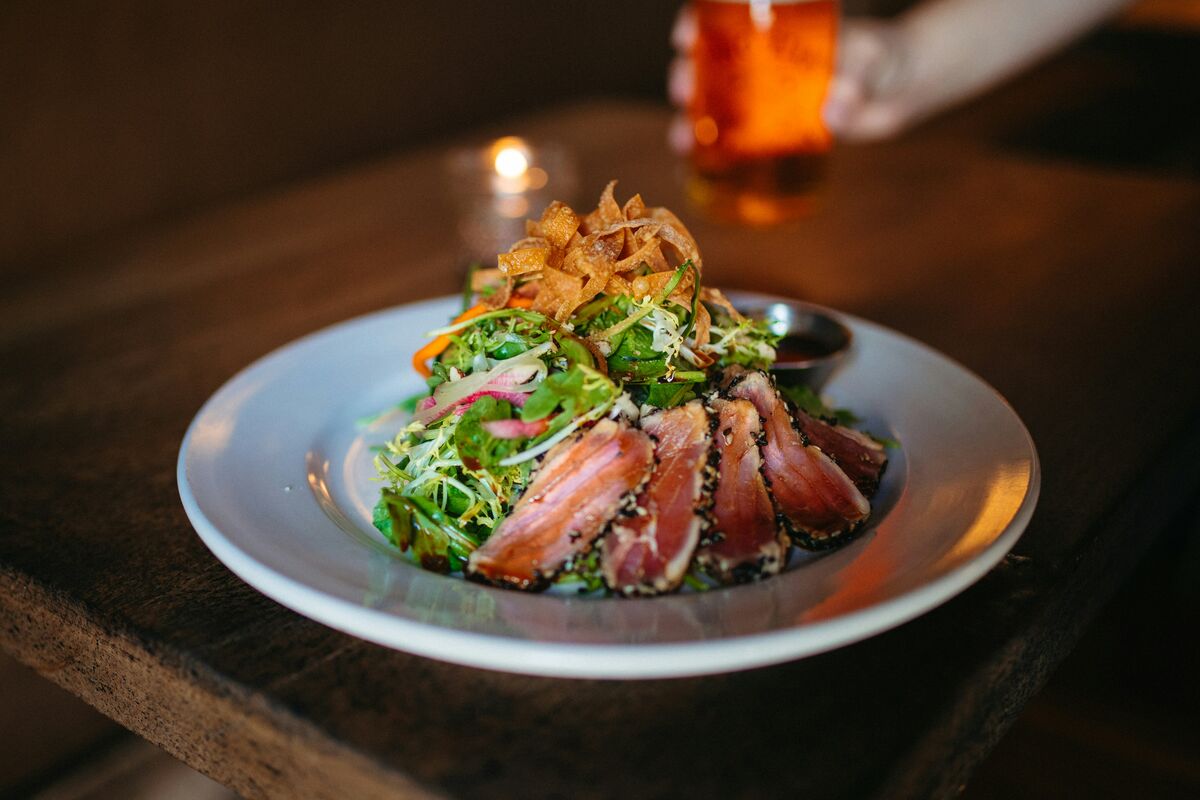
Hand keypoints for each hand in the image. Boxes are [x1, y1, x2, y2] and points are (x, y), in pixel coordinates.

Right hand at [668, 7, 917, 149]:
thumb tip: (837, 108)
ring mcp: (768, 97)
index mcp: (781, 29)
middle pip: (711, 64)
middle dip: (686, 75)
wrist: (901, 91)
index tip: (684, 37)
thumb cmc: (887, 58)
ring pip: (717, 105)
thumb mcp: (876, 59)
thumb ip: (860, 77)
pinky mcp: (777, 131)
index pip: (730, 20)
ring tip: (683, 139)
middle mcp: (765, 61)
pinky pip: (740, 140)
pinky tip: (698, 167)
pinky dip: (716, 153)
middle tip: (681, 90)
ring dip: (693, 120)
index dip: (699, 26)